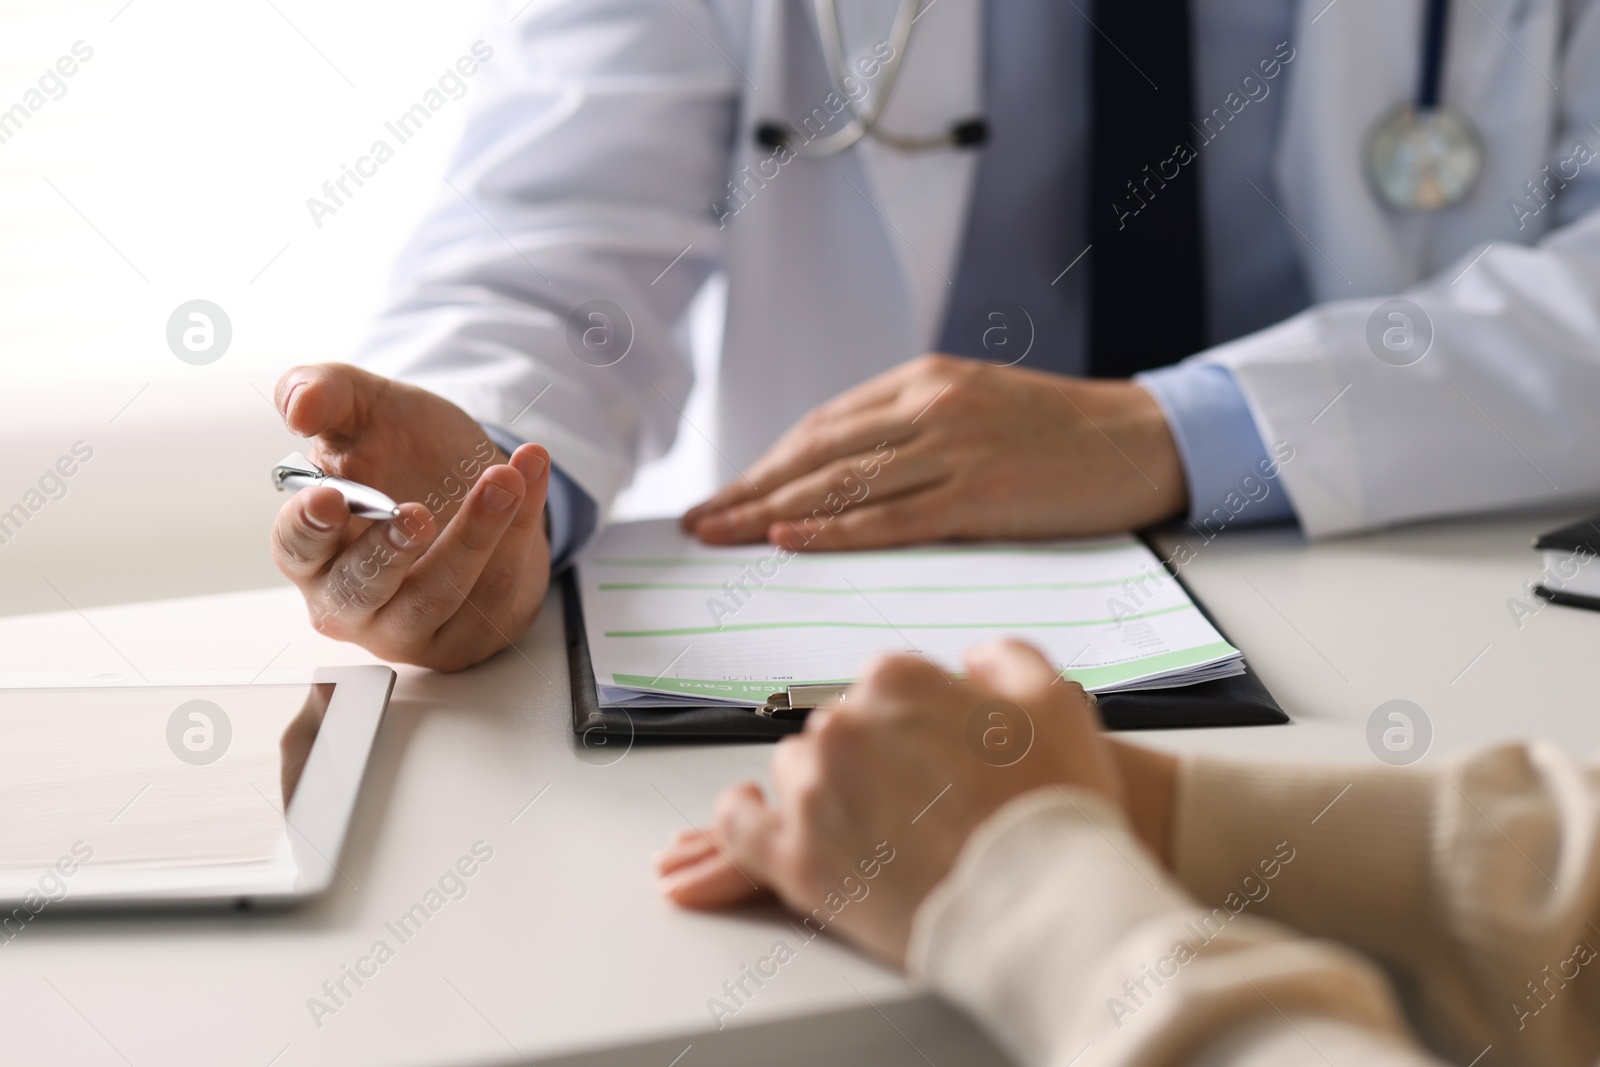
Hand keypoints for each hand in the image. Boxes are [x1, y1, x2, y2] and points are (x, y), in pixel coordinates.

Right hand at [269, 364, 551, 671]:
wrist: (478, 488)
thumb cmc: (405, 457)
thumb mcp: (367, 410)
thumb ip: (325, 393)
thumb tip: (297, 408)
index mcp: (312, 551)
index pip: (296, 548)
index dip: (308, 527)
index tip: (331, 498)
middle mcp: (350, 600)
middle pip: (362, 589)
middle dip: (391, 551)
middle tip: (418, 512)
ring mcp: (408, 627)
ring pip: (437, 597)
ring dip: (474, 537)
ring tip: (502, 481)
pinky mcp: (465, 637)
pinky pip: (496, 592)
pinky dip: (520, 532)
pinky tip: (529, 479)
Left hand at [653, 640, 1175, 965]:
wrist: (1044, 905)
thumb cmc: (1054, 809)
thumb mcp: (1054, 701)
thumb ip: (1004, 661)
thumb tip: (973, 662)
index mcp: (896, 681)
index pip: (887, 690)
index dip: (920, 727)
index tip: (942, 758)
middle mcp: (843, 725)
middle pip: (842, 732)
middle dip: (875, 762)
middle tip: (925, 805)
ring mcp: (814, 794)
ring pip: (798, 775)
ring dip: (826, 792)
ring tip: (879, 830)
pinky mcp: (796, 861)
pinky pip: (740, 828)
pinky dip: (745, 818)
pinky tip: (756, 815)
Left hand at [681, 355, 1187, 549]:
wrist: (1146, 439)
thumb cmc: (1062, 433)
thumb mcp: (978, 407)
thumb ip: (913, 429)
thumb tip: (845, 473)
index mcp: (924, 382)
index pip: (822, 427)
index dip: (765, 464)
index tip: (724, 493)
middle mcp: (930, 406)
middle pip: (816, 452)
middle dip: (748, 488)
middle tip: (697, 520)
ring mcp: (956, 448)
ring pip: (842, 483)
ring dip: (770, 511)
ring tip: (720, 535)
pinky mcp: (984, 493)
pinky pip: (893, 516)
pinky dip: (836, 530)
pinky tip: (790, 540)